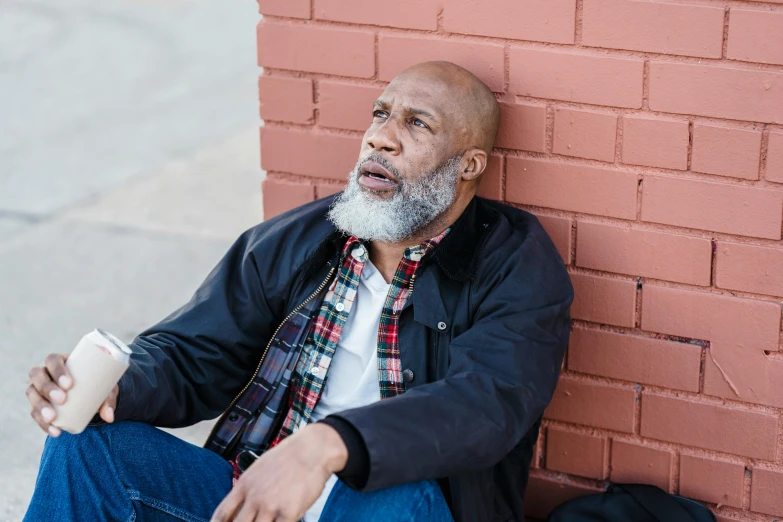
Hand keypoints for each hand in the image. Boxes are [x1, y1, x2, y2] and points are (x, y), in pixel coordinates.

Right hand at [26, 353, 118, 435]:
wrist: (88, 393)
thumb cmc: (95, 383)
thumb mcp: (104, 387)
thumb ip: (108, 399)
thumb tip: (110, 418)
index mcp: (60, 360)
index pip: (52, 359)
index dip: (57, 370)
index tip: (69, 384)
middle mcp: (44, 371)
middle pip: (37, 375)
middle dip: (47, 387)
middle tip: (62, 399)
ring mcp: (37, 387)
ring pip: (31, 393)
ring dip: (40, 406)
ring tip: (53, 418)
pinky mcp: (36, 404)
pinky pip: (34, 412)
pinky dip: (43, 423)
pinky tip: (54, 430)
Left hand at [211, 423, 348, 521]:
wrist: (313, 450)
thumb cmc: (289, 457)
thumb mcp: (259, 468)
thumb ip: (248, 487)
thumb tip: (241, 503)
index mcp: (244, 485)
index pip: (222, 514)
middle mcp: (254, 497)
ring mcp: (271, 506)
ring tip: (267, 521)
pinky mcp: (289, 513)